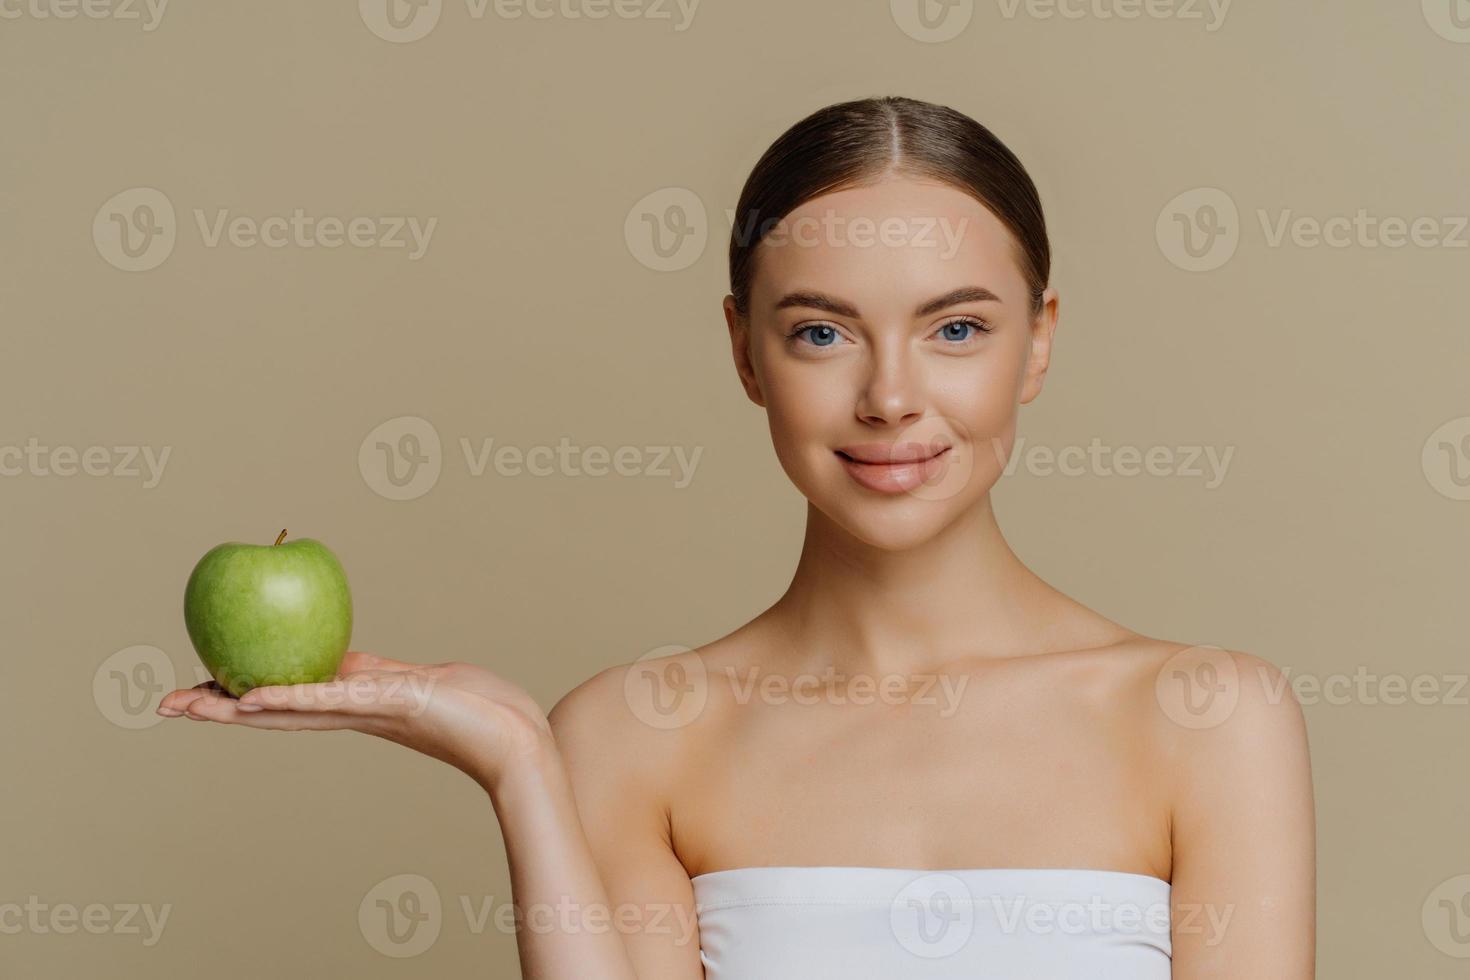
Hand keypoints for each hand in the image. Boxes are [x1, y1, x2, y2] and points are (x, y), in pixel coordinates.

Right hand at [157, 652, 555, 789]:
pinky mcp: (386, 703)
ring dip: (234, 708)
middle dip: (216, 710)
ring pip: (287, 710)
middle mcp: (350, 713)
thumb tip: (340, 661)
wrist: (515, 737)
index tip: (195, 693)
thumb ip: (374, 675)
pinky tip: (251, 696)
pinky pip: (327, 701)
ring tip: (188, 704)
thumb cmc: (474, 707)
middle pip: (269, 713)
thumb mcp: (412, 681)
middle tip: (164, 705)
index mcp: (353, 706)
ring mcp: (365, 710)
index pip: (283, 702)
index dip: (237, 699)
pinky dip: (287, 698)